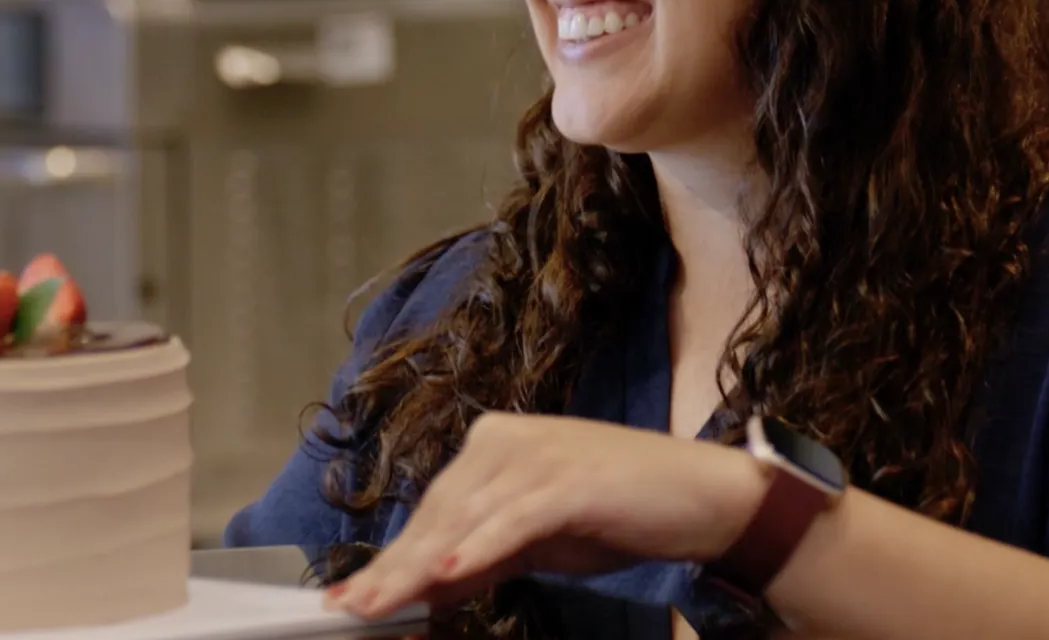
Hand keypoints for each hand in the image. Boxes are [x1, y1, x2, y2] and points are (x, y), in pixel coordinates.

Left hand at [323, 412, 768, 619]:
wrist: (700, 496)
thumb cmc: (618, 514)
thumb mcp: (536, 540)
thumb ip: (482, 556)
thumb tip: (426, 586)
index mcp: (494, 446)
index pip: (431, 510)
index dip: (392, 556)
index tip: (353, 595)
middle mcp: (505, 441)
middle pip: (436, 515)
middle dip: (392, 568)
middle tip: (349, 608)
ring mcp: (537, 457)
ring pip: (462, 521)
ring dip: (418, 568)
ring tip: (380, 602)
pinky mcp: (567, 481)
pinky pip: (512, 522)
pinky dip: (478, 549)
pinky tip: (446, 574)